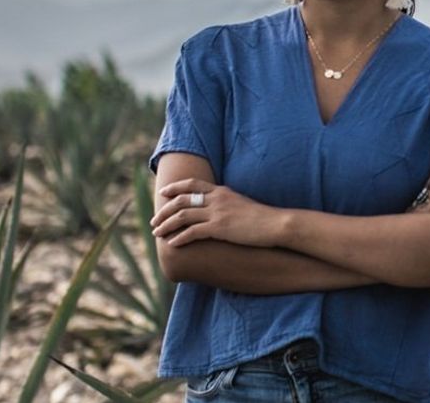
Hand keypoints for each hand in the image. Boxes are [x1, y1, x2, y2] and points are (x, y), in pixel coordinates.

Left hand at [150, 178, 281, 247]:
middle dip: (165, 210)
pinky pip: (193, 232)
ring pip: (183, 216)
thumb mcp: (240, 203)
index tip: (163, 192)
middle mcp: (216, 199)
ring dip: (167, 224)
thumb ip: (225, 202)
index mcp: (221, 190)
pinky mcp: (219, 228)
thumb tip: (216, 208)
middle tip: (154, 220)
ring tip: (157, 233)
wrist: (274, 224)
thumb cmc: (261, 217)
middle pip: (182, 200)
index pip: (192, 184)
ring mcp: (217, 213)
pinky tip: (172, 244)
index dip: (175, 187)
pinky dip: (180, 238)